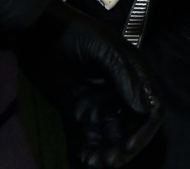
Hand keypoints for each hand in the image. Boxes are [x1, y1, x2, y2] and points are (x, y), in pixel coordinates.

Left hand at [20, 3, 162, 167]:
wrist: (38, 32)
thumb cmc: (74, 33)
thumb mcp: (103, 50)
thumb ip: (124, 77)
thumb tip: (146, 109)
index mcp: (133, 75)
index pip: (151, 109)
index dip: (145, 130)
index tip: (129, 146)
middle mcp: (120, 92)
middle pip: (132, 127)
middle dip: (125, 147)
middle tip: (111, 162)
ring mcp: (98, 102)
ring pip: (111, 135)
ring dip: (107, 151)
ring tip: (95, 163)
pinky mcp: (77, 111)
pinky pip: (87, 136)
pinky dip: (87, 150)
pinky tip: (82, 158)